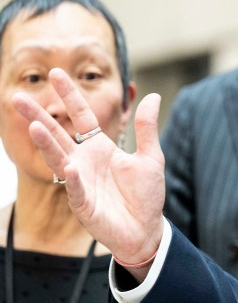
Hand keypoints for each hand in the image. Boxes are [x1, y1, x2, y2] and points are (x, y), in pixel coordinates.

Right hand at [12, 68, 165, 279]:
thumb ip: (147, 128)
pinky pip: (76, 189)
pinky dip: (74, 179)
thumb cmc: (145, 195)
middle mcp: (84, 161)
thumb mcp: (150, 157)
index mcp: (99, 148)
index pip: (81, 117)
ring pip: (58, 159)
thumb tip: (154, 97)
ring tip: (34, 126)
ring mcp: (80, 182)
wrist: (146, 230)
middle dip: (39, 116)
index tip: (56, 73)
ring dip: (47, 144)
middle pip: (58, 134)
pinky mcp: (83, 204)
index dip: (70, 96)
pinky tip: (70, 168)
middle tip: (18, 98)